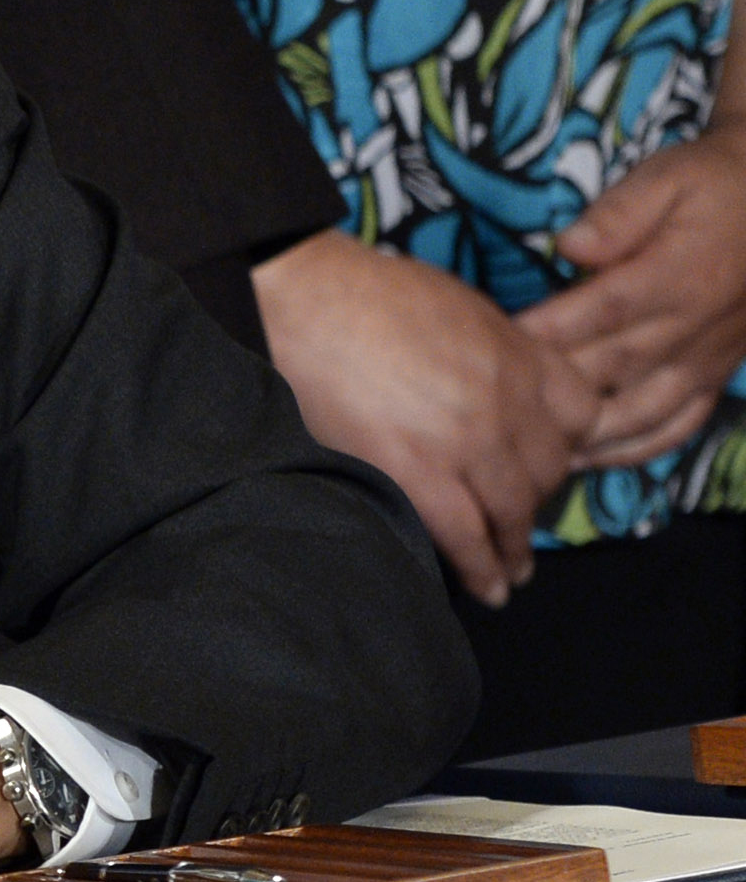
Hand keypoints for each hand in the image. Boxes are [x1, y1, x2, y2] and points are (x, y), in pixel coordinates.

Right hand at [254, 230, 587, 604]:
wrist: (301, 298)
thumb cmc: (365, 293)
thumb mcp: (458, 305)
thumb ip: (497, 351)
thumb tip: (503, 391)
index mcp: (518, 354)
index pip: (580, 414)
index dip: (564, 443)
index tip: (542, 460)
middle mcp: (506, 402)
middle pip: (548, 470)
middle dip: (535, 498)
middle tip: (516, 518)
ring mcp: (465, 442)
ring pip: (513, 511)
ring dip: (514, 548)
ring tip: (512, 574)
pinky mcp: (416, 472)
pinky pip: (464, 535)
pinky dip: (481, 569)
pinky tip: (489, 588)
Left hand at [520, 124, 745, 467]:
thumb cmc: (710, 184)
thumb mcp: (667, 178)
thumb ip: (619, 214)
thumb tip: (570, 247)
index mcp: (675, 276)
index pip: (602, 312)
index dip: (549, 332)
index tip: (496, 345)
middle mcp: (693, 327)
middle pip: (614, 367)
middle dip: (554, 389)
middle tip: (494, 405)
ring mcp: (708, 359)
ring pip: (644, 411)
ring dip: (589, 434)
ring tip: (533, 450)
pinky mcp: (717, 375)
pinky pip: (681, 424)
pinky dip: (638, 449)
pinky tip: (594, 459)